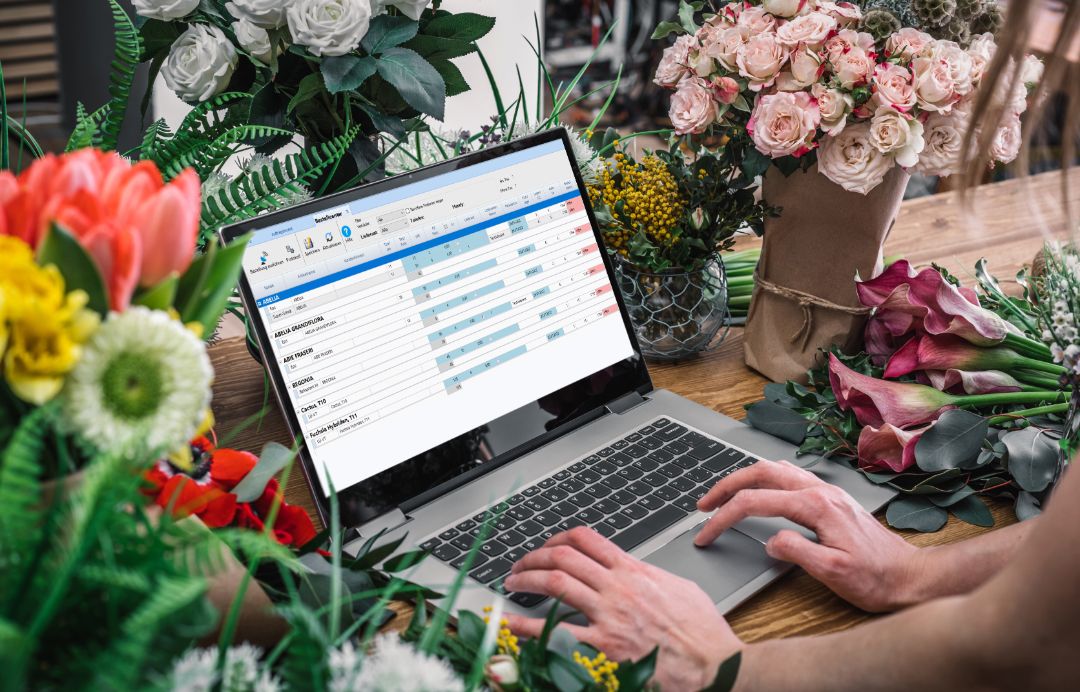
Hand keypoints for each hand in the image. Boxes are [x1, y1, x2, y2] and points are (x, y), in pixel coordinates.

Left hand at [504, 527, 740, 689]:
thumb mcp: (678, 586)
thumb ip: (648, 575)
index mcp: (634, 571)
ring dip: (527, 579)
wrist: (714, 665)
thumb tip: (633, 571)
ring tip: (513, 583)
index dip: (558, 538)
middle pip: (563, 557)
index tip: (547, 546)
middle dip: (534, 557)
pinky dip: (527, 627)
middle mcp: (617, 588)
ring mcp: (608, 616)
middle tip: (520, 566)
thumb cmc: (702, 631)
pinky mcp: (602, 648)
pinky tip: (511, 625)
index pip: (587, 539)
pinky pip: (555, 632)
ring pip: (555, 583)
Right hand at [695, 459, 921, 612]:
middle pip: (760, 472)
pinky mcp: (830, 498)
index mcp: (815, 506)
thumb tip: (770, 540)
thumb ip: (797, 552)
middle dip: (725, 485)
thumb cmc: (876, 579)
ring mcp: (826, 491)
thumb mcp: (833, 572)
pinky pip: (789, 476)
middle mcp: (820, 490)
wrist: (909, 577)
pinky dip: (764, 479)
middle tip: (703, 505)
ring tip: (723, 495)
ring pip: (774, 469)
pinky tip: (759, 492)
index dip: (723, 517)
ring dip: (744, 478)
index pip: (754, 502)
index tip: (706, 533)